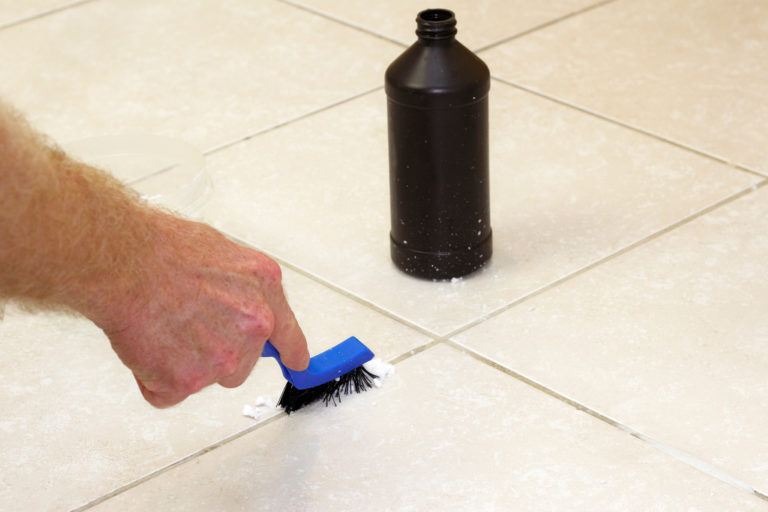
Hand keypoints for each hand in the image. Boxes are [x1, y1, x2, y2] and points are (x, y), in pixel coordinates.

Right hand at [89, 211, 309, 407]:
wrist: (122, 260)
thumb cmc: (163, 249)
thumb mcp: (225, 254)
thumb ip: (244, 289)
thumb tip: (242, 307)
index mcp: (264, 292)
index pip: (288, 336)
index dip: (292, 353)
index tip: (297, 365)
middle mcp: (251, 328)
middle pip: (239, 364)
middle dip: (213, 351)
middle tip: (182, 321)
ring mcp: (221, 358)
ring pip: (204, 378)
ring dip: (183, 364)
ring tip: (161, 326)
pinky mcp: (186, 382)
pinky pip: (168, 392)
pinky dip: (153, 377)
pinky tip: (146, 343)